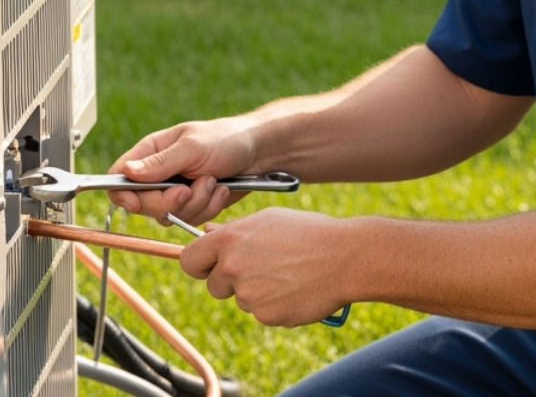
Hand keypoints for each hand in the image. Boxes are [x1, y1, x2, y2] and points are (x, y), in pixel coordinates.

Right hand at [107, 117, 257, 222]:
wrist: (260, 152)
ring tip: (213, 180)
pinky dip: (208, 207)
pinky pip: (191, 219)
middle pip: (143, 204)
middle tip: (187, 190)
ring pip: (169, 215)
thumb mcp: (193, 147)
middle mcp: (159, 174)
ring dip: (195, 202)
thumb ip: (160, 163)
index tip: (136, 203)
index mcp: (152, 152)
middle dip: (169, 202)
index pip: (120, 177)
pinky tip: (221, 190)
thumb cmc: (226, 139)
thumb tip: (127, 172)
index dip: (123, 194)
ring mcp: (176, 191)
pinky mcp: (194, 205)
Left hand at [179, 207, 351, 327]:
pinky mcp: (266, 315)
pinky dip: (274, 304)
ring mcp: (249, 295)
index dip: (199, 264)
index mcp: (230, 240)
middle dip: (230, 281)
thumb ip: (234, 230)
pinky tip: (295, 288)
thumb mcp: (269, 219)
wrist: (345, 257)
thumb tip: (208, 234)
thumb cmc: (309, 232)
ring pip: (241, 299)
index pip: (189, 260)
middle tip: (260, 268)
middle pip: (214, 285)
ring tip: (286, 273)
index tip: (209, 266)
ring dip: (256, 292)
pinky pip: (261, 313)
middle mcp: (234, 268)